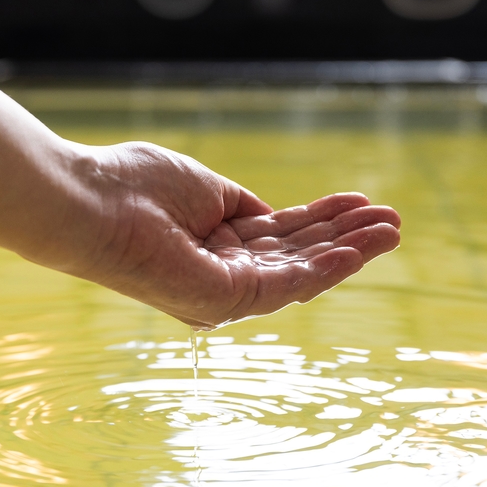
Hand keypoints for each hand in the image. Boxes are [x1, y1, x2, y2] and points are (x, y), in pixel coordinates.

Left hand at [66, 142, 400, 328]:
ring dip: (349, 252)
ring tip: (392, 230)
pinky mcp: (223, 299)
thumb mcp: (206, 189)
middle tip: (393, 221)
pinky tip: (355, 251)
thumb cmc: (136, 187)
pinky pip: (284, 285)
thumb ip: (241, 206)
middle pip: (300, 256)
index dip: (324, 219)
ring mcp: (225, 292)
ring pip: (301, 272)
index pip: (284, 235)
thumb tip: (269, 214)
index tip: (360, 202)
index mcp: (219, 246)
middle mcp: (225, 275)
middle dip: (348, 238)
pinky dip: (323, 268)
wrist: (93, 201)